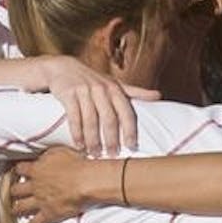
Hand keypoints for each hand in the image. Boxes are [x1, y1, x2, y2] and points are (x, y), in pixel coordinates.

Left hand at [9, 146, 90, 222]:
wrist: (85, 182)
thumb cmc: (75, 165)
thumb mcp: (59, 152)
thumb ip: (47, 155)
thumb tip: (42, 157)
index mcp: (36, 169)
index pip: (20, 169)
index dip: (18, 170)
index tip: (18, 172)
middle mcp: (34, 186)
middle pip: (16, 190)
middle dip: (14, 192)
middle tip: (13, 193)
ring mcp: (40, 201)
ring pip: (21, 207)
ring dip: (17, 209)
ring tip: (14, 210)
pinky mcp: (48, 214)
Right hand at [40, 56, 157, 155]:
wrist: (62, 67)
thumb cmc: (93, 79)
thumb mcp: (114, 83)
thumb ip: (134, 91)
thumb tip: (158, 95)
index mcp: (115, 88)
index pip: (126, 112)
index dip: (130, 130)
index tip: (132, 146)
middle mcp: (101, 89)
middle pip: (109, 118)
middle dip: (111, 139)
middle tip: (113, 154)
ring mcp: (84, 91)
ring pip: (91, 120)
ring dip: (93, 140)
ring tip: (95, 154)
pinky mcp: (69, 94)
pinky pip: (74, 117)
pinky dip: (77, 133)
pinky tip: (79, 145)